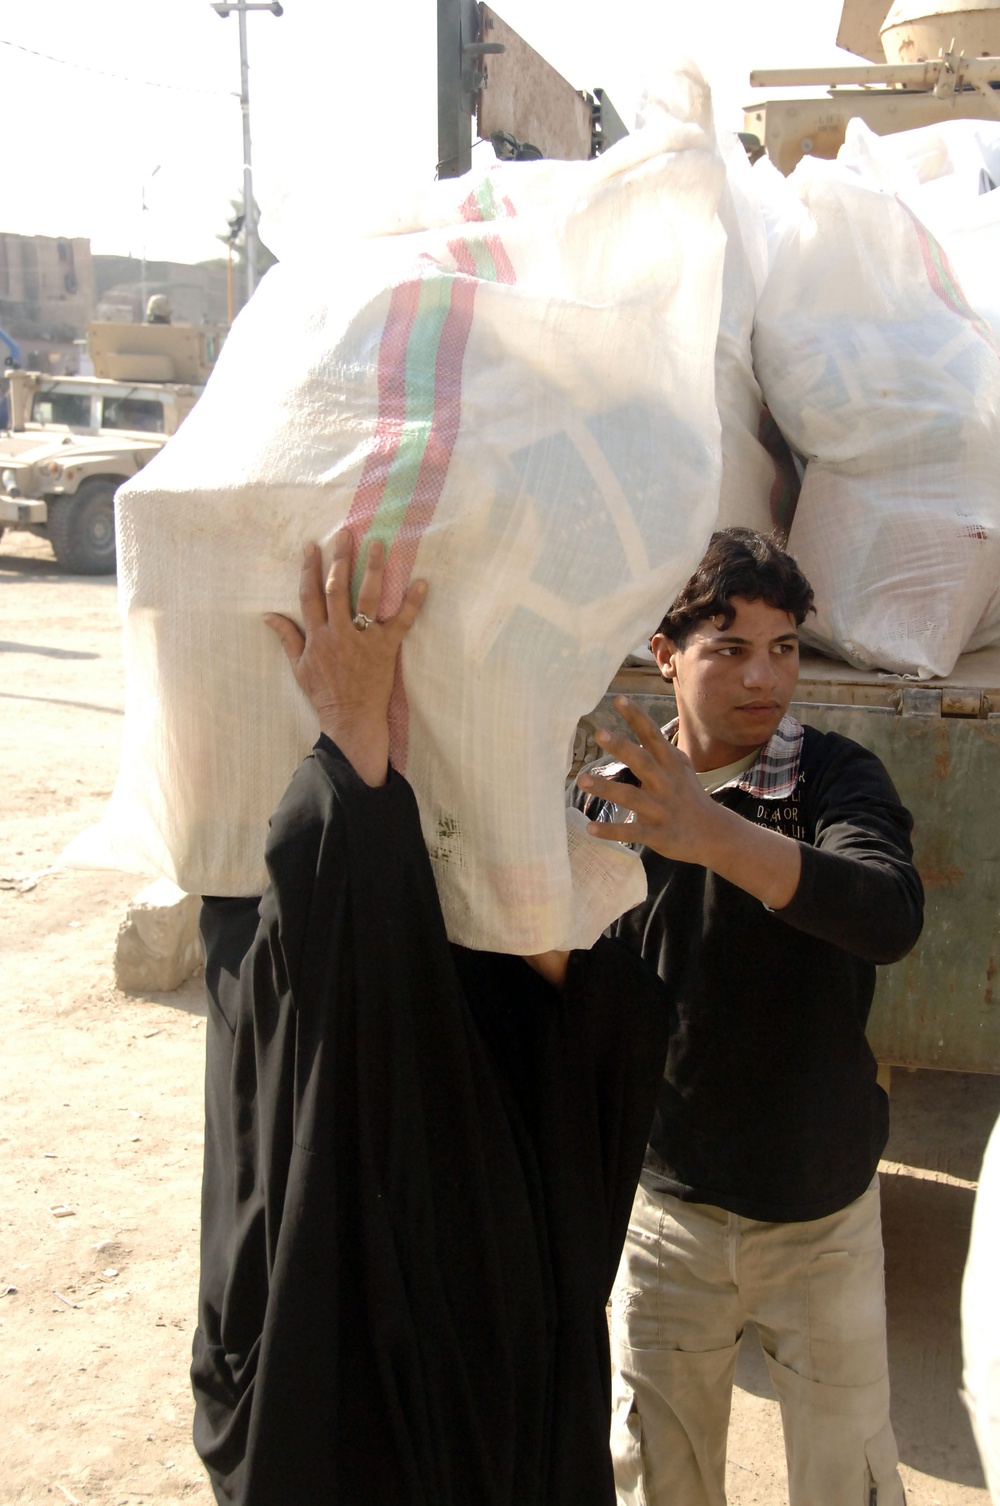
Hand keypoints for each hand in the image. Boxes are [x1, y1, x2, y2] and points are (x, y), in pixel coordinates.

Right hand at [265, 530, 426, 786]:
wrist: (351, 721)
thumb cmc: (324, 695)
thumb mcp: (298, 668)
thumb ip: (286, 638)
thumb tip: (268, 615)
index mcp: (316, 636)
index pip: (310, 594)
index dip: (310, 568)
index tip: (312, 546)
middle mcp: (339, 633)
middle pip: (338, 588)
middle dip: (341, 558)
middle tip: (346, 533)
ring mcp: (364, 640)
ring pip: (368, 597)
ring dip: (374, 569)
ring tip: (378, 544)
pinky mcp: (387, 649)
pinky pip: (402, 622)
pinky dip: (413, 603)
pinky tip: (422, 582)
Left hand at [576, 696, 801, 907]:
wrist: (714, 833)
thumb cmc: (689, 795)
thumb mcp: (680, 767)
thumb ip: (659, 748)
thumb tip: (639, 721)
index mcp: (670, 763)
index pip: (652, 735)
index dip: (636, 717)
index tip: (618, 700)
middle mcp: (666, 783)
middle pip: (642, 761)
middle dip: (621, 746)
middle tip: (599, 732)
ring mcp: (661, 809)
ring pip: (631, 797)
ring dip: (606, 788)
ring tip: (581, 780)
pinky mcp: (657, 833)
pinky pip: (631, 832)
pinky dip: (610, 831)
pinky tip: (590, 828)